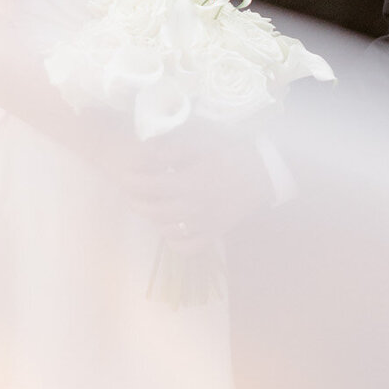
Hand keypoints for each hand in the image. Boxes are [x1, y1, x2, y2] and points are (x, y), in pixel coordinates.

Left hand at [122, 122, 279, 248]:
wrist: (263, 170)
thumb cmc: (230, 151)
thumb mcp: (200, 141)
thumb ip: (171, 148)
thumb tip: (144, 152)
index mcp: (190, 183)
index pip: (149, 187)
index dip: (131, 181)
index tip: (125, 176)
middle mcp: (195, 208)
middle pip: (154, 211)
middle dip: (136, 201)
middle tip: (131, 191)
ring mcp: (206, 224)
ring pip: (167, 230)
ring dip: (152, 219)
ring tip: (149, 205)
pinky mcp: (215, 233)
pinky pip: (188, 246)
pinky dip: (174, 241)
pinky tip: (170, 227)